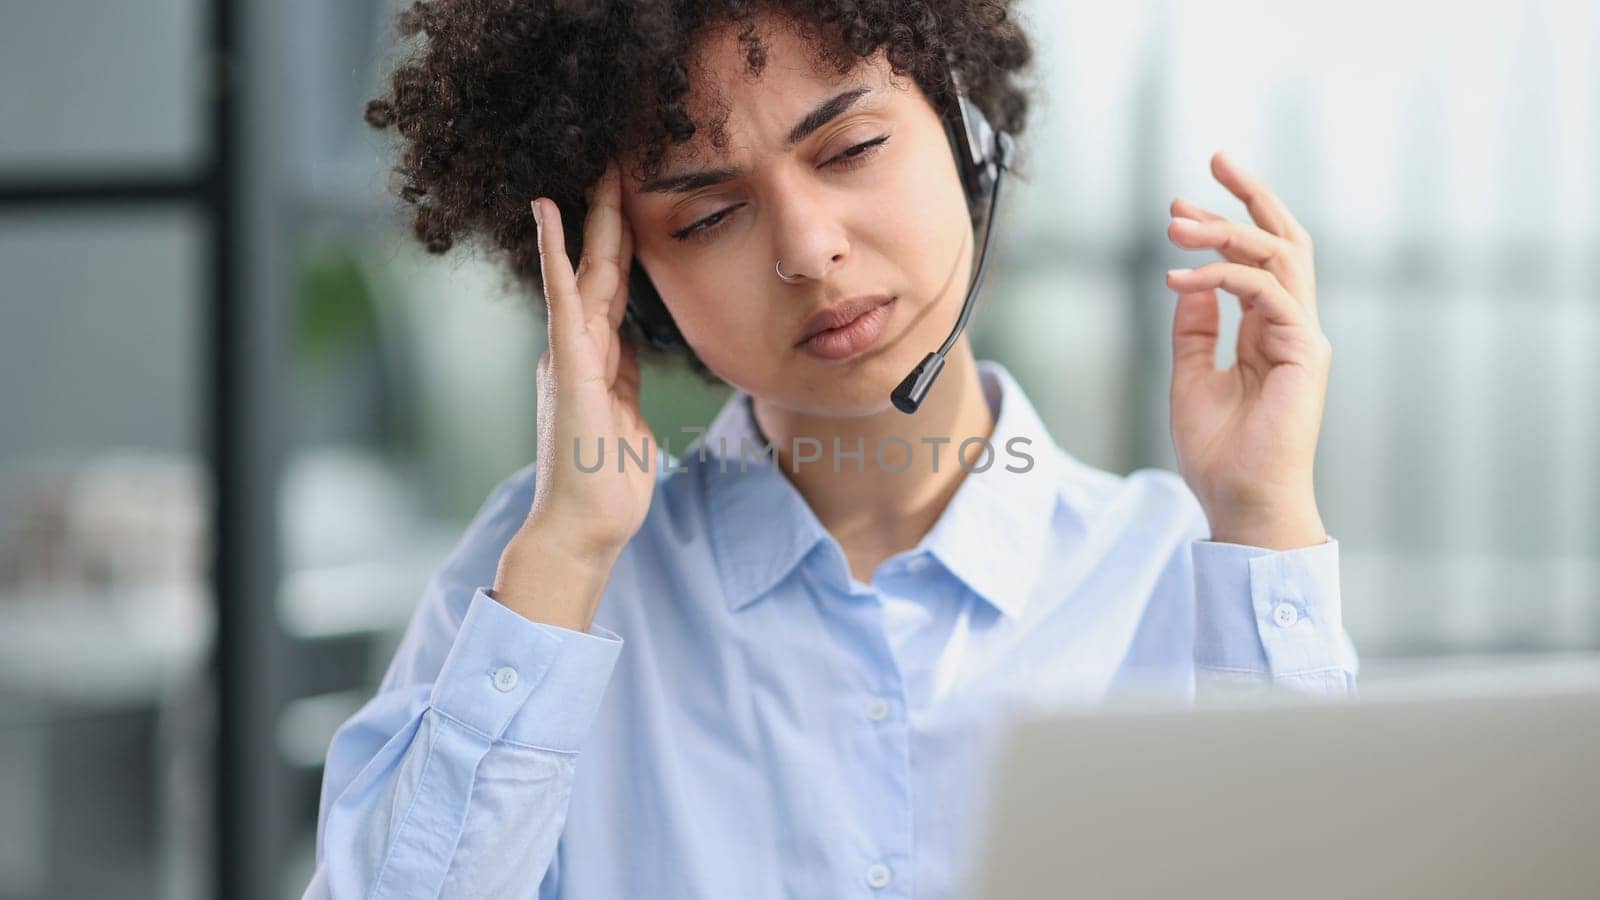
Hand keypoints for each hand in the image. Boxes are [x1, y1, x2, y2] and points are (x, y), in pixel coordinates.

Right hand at [527, 162, 654, 558]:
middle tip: (618, 162)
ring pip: (586, 274)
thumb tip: (629, 350)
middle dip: (611, 217)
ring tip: (598, 171)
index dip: (624, 244)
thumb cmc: (608, 485)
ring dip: (593, 221)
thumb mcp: (628, 419)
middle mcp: (576, 350)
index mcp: (596, 361)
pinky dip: (556, 257)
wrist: (585, 529)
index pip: (614, 289)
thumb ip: (625, 380)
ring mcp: (569, 357)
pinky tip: (548, 214)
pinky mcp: (567, 369)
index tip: (633, 201)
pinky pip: (564, 303)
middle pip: (601, 269)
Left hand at [1164, 151, 1329, 549]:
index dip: (1227, 223)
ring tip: (1175, 220)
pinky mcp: (1304, 352)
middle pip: (1285, 241)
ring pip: (1278, 257)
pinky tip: (1177, 280)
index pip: (1258, 260)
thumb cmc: (1220, 452)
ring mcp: (1303, 338)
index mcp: (1269, 332)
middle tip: (1215, 159)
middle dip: (1252, 195)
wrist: (1241, 501)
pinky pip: (1265, 294)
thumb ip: (1195, 329)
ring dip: (1226, 230)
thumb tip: (1186, 284)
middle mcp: (1293, 327)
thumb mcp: (1192, 376)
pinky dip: (1220, 278)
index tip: (1182, 203)